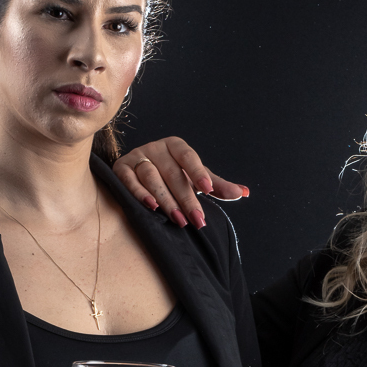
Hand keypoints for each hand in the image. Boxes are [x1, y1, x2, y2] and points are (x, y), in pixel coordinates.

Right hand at [113, 137, 248, 227]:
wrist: (139, 174)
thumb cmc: (173, 176)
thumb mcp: (195, 179)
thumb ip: (218, 186)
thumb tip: (245, 192)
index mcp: (176, 146)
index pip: (188, 157)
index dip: (199, 172)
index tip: (209, 190)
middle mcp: (156, 148)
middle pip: (172, 173)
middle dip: (186, 198)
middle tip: (197, 219)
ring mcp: (137, 157)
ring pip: (151, 177)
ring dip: (166, 199)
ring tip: (178, 218)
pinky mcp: (121, 169)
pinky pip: (129, 180)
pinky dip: (139, 193)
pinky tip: (151, 207)